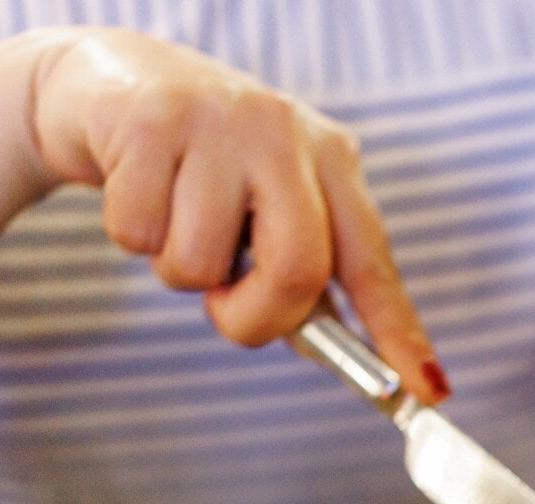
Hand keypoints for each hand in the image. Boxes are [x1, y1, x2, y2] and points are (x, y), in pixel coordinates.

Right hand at [0, 29, 446, 397]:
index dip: (398, 331)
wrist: (110, 80)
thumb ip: (299, 271)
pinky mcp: (152, 120)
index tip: (424, 391)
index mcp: (330, 159)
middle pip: (298, 269)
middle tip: (225, 310)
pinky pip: (139, 232)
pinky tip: (135, 187)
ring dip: (177, 269)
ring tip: (172, 219)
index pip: (371, 261)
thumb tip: (336, 352)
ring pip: (202, 260)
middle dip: (255, 317)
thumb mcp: (264, 209)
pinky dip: (131, 234)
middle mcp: (286, 133)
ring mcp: (221, 121)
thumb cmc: (200, 167)